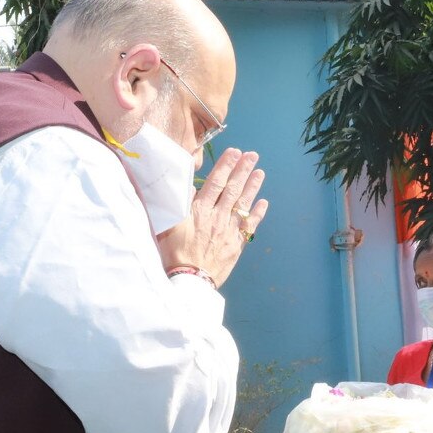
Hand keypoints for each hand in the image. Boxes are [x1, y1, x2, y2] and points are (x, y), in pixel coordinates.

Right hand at [155, 148, 267, 287]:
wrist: (190, 280)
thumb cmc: (174, 254)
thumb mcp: (169, 224)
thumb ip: (178, 203)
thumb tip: (183, 183)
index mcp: (200, 211)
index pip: (216, 182)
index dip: (226, 166)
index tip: (234, 152)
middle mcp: (217, 217)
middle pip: (233, 189)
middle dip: (243, 170)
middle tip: (252, 155)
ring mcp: (229, 230)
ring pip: (244, 204)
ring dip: (253, 186)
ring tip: (260, 172)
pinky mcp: (236, 244)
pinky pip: (250, 226)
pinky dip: (257, 213)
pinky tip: (264, 202)